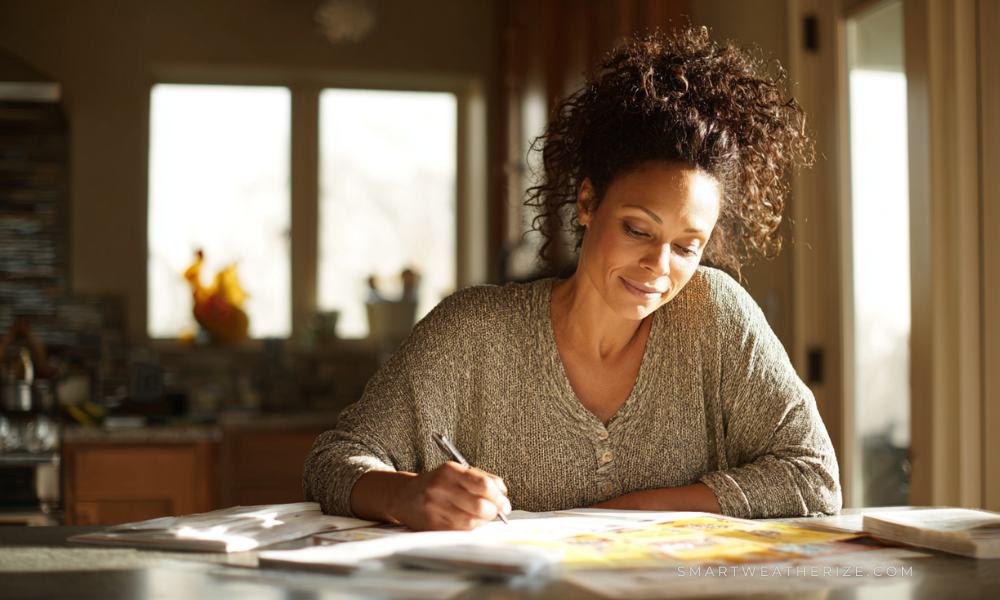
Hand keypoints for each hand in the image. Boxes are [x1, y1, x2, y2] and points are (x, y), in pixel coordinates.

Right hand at [387, 462, 511, 530]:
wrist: (404, 496)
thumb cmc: (437, 483)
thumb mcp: (457, 472)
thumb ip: (482, 478)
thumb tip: (503, 493)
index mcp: (450, 471)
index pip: (484, 485)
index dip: (499, 496)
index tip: (504, 502)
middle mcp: (441, 488)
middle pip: (480, 506)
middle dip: (494, 511)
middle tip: (497, 511)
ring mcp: (435, 508)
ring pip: (472, 522)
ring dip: (483, 521)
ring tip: (481, 516)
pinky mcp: (432, 525)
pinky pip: (460, 531)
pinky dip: (470, 528)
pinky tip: (468, 522)